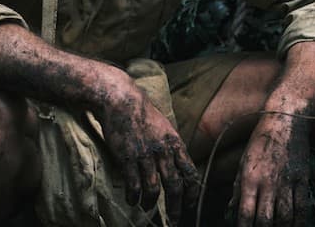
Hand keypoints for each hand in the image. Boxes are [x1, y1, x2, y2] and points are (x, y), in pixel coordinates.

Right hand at [99, 80, 199, 223]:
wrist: (121, 100)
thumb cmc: (142, 112)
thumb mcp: (165, 127)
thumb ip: (171, 146)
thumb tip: (176, 164)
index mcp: (175, 143)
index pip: (191, 173)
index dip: (192, 193)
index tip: (190, 204)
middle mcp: (164, 151)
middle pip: (175, 186)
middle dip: (175, 206)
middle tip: (174, 219)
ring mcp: (146, 155)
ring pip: (154, 188)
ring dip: (151, 203)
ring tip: (148, 207)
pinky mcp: (128, 157)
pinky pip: (134, 184)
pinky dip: (134, 196)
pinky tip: (132, 200)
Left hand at [232, 114, 310, 226]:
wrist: (285, 120)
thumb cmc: (261, 140)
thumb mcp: (243, 161)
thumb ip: (237, 188)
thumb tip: (230, 211)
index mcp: (250, 178)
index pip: (246, 214)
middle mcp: (268, 183)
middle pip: (266, 220)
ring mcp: (287, 182)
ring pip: (285, 217)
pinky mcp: (302, 179)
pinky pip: (303, 207)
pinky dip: (300, 222)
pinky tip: (296, 226)